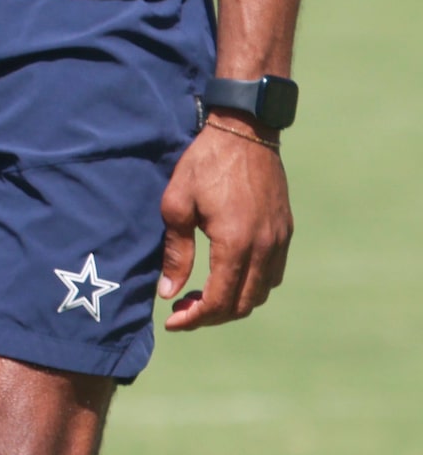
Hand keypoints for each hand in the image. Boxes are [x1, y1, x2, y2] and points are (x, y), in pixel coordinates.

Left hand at [159, 117, 292, 328]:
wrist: (245, 132)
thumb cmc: (204, 164)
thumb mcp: (177, 204)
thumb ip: (176, 252)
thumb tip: (168, 293)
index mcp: (235, 243)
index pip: (219, 300)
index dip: (195, 318)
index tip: (172, 322)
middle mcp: (264, 248)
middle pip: (243, 304)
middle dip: (211, 316)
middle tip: (183, 310)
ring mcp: (280, 241)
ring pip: (261, 292)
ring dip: (233, 302)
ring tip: (202, 295)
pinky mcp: (285, 232)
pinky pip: (273, 274)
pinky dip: (251, 285)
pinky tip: (228, 275)